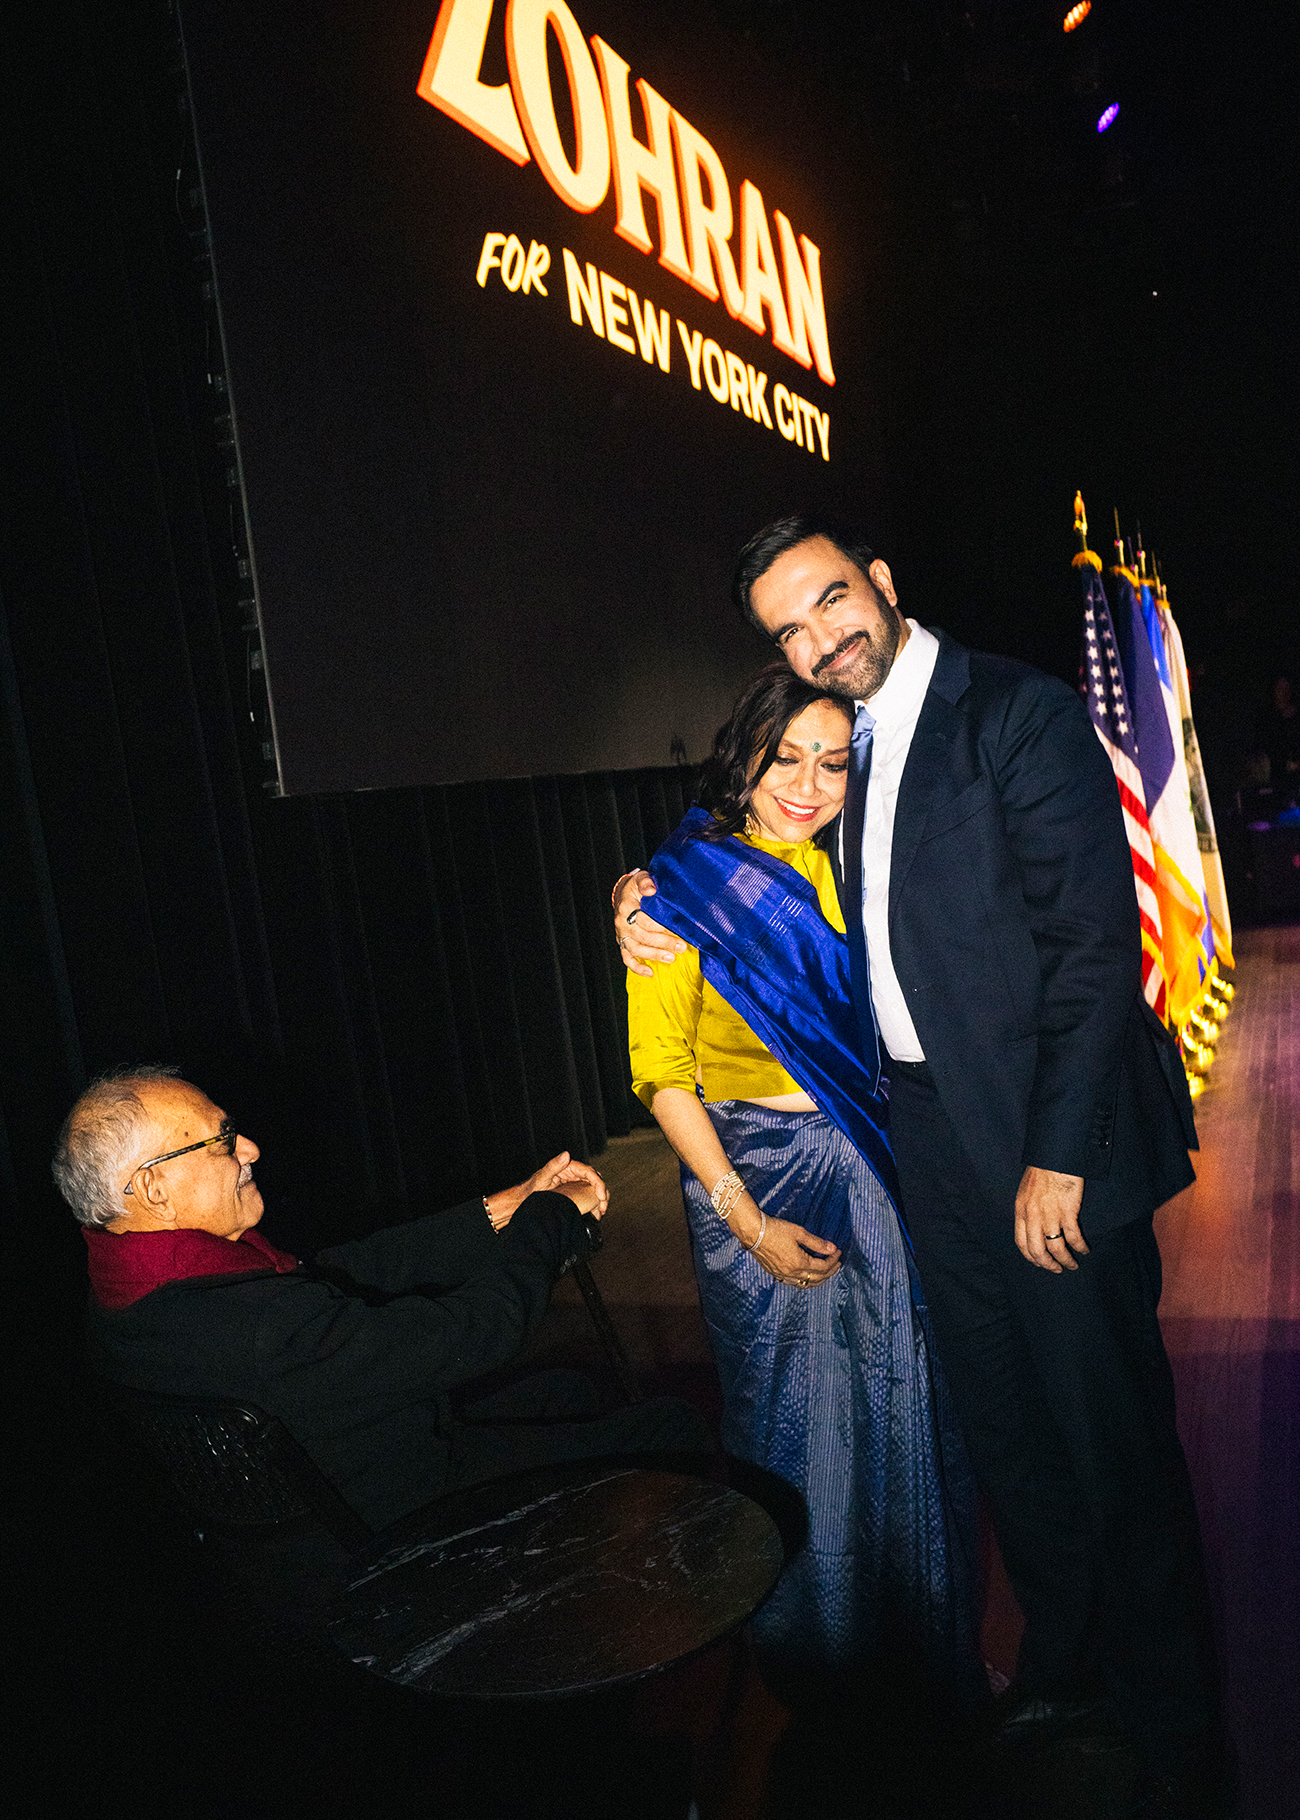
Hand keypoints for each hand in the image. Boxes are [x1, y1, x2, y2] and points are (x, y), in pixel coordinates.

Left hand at [487, 1151, 607, 1229]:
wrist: (524, 1202)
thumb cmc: (530, 1190)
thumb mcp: (541, 1178)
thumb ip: (553, 1166)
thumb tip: (566, 1154)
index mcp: (567, 1167)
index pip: (589, 1172)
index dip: (598, 1183)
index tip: (600, 1196)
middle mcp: (572, 1173)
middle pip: (594, 1179)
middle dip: (601, 1192)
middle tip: (603, 1206)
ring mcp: (573, 1183)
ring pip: (592, 1188)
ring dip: (599, 1199)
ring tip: (601, 1212)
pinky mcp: (572, 1192)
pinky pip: (587, 1195)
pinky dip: (593, 1203)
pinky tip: (594, 1213)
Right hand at [613, 871, 686, 978]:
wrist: (623, 894)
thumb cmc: (636, 888)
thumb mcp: (640, 878)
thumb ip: (646, 881)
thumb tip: (652, 889)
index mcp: (626, 907)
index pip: (644, 920)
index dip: (661, 927)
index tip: (677, 929)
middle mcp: (621, 923)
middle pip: (642, 937)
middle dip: (663, 943)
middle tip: (681, 946)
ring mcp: (621, 935)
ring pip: (636, 949)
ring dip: (654, 955)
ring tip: (672, 958)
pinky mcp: (622, 944)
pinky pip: (627, 959)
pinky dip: (637, 968)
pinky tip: (651, 973)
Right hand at [730, 1192, 840, 1286]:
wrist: (753, 1232)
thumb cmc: (775, 1229)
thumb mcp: (799, 1232)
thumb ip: (817, 1242)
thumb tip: (832, 1248)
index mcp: (798, 1263)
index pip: (822, 1267)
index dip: (833, 1260)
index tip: (838, 1252)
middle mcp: (791, 1273)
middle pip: (817, 1278)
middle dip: (830, 1271)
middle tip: (837, 1263)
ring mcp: (782, 1275)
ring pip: (805, 1284)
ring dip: (818, 1279)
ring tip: (826, 1272)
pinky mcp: (775, 1274)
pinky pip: (794, 1283)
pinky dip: (804, 1281)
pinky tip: (807, 1275)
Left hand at [1015, 1166, 1086, 1271]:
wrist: (1056, 1155)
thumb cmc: (1043, 1169)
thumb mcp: (1026, 1190)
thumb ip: (1027, 1209)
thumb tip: (1032, 1225)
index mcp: (1021, 1210)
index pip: (1022, 1243)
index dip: (1031, 1257)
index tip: (1040, 1263)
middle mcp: (1033, 1216)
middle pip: (1037, 1251)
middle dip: (1048, 1264)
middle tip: (1057, 1270)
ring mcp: (1050, 1214)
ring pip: (1056, 1248)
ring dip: (1065, 1260)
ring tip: (1072, 1265)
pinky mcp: (1067, 1211)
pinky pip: (1073, 1236)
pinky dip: (1079, 1247)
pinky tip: (1084, 1250)